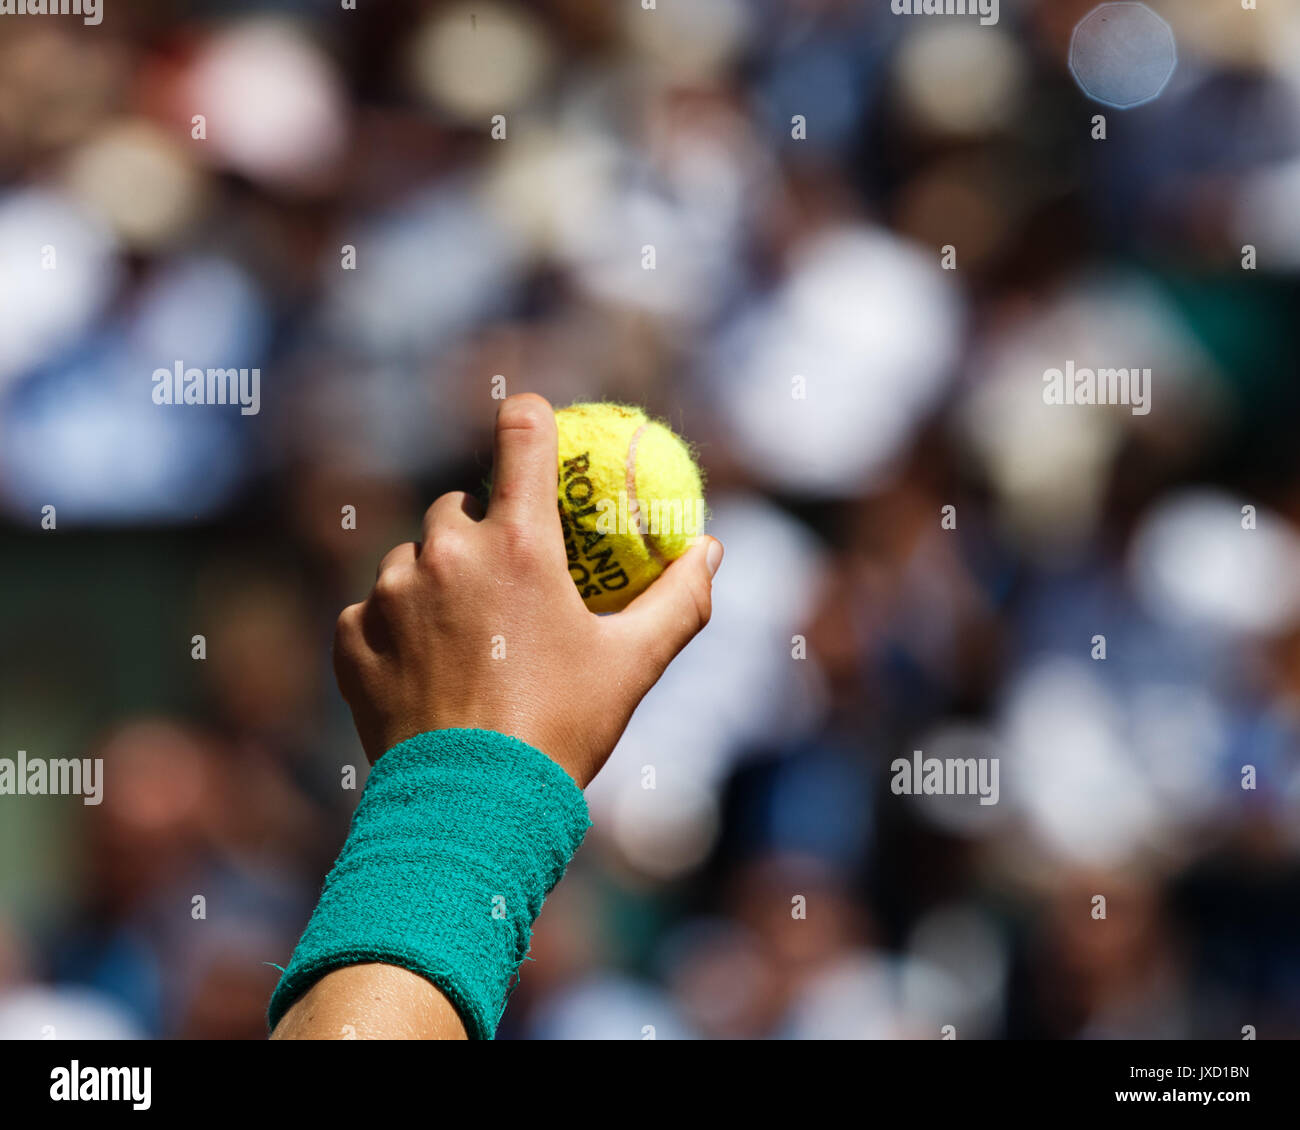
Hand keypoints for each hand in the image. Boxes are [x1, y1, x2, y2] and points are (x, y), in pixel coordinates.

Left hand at [332, 393, 722, 786]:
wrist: (471, 810)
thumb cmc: (562, 729)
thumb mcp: (633, 664)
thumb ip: (679, 599)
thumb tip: (712, 550)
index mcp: (518, 543)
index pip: (522, 434)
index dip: (529, 419)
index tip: (531, 422)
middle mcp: (446, 552)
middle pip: (459, 507)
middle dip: (481, 531)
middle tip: (507, 581)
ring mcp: (390, 593)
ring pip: (412, 558)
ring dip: (435, 581)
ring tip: (468, 642)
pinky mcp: (351, 636)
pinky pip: (372, 610)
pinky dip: (395, 628)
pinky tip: (424, 671)